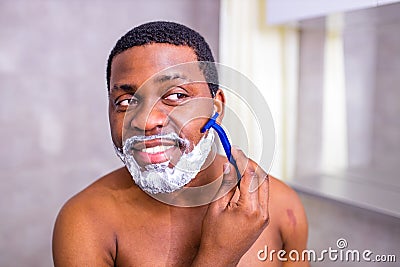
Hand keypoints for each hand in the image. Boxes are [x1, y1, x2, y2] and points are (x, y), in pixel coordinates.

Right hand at [192, 147, 269, 265]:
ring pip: (264, 186)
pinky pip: (262, 196)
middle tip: (237, 155)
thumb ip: (226, 185)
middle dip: (250, 164)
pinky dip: (254, 185)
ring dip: (253, 174)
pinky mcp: (263, 219)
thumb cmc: (214, 236)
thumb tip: (229, 166)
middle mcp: (262, 213)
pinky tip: (243, 181)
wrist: (220, 258)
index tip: (234, 150)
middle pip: (262, 178)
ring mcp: (265, 217)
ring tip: (239, 166)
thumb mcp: (216, 207)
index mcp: (250, 209)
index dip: (242, 160)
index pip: (250, 176)